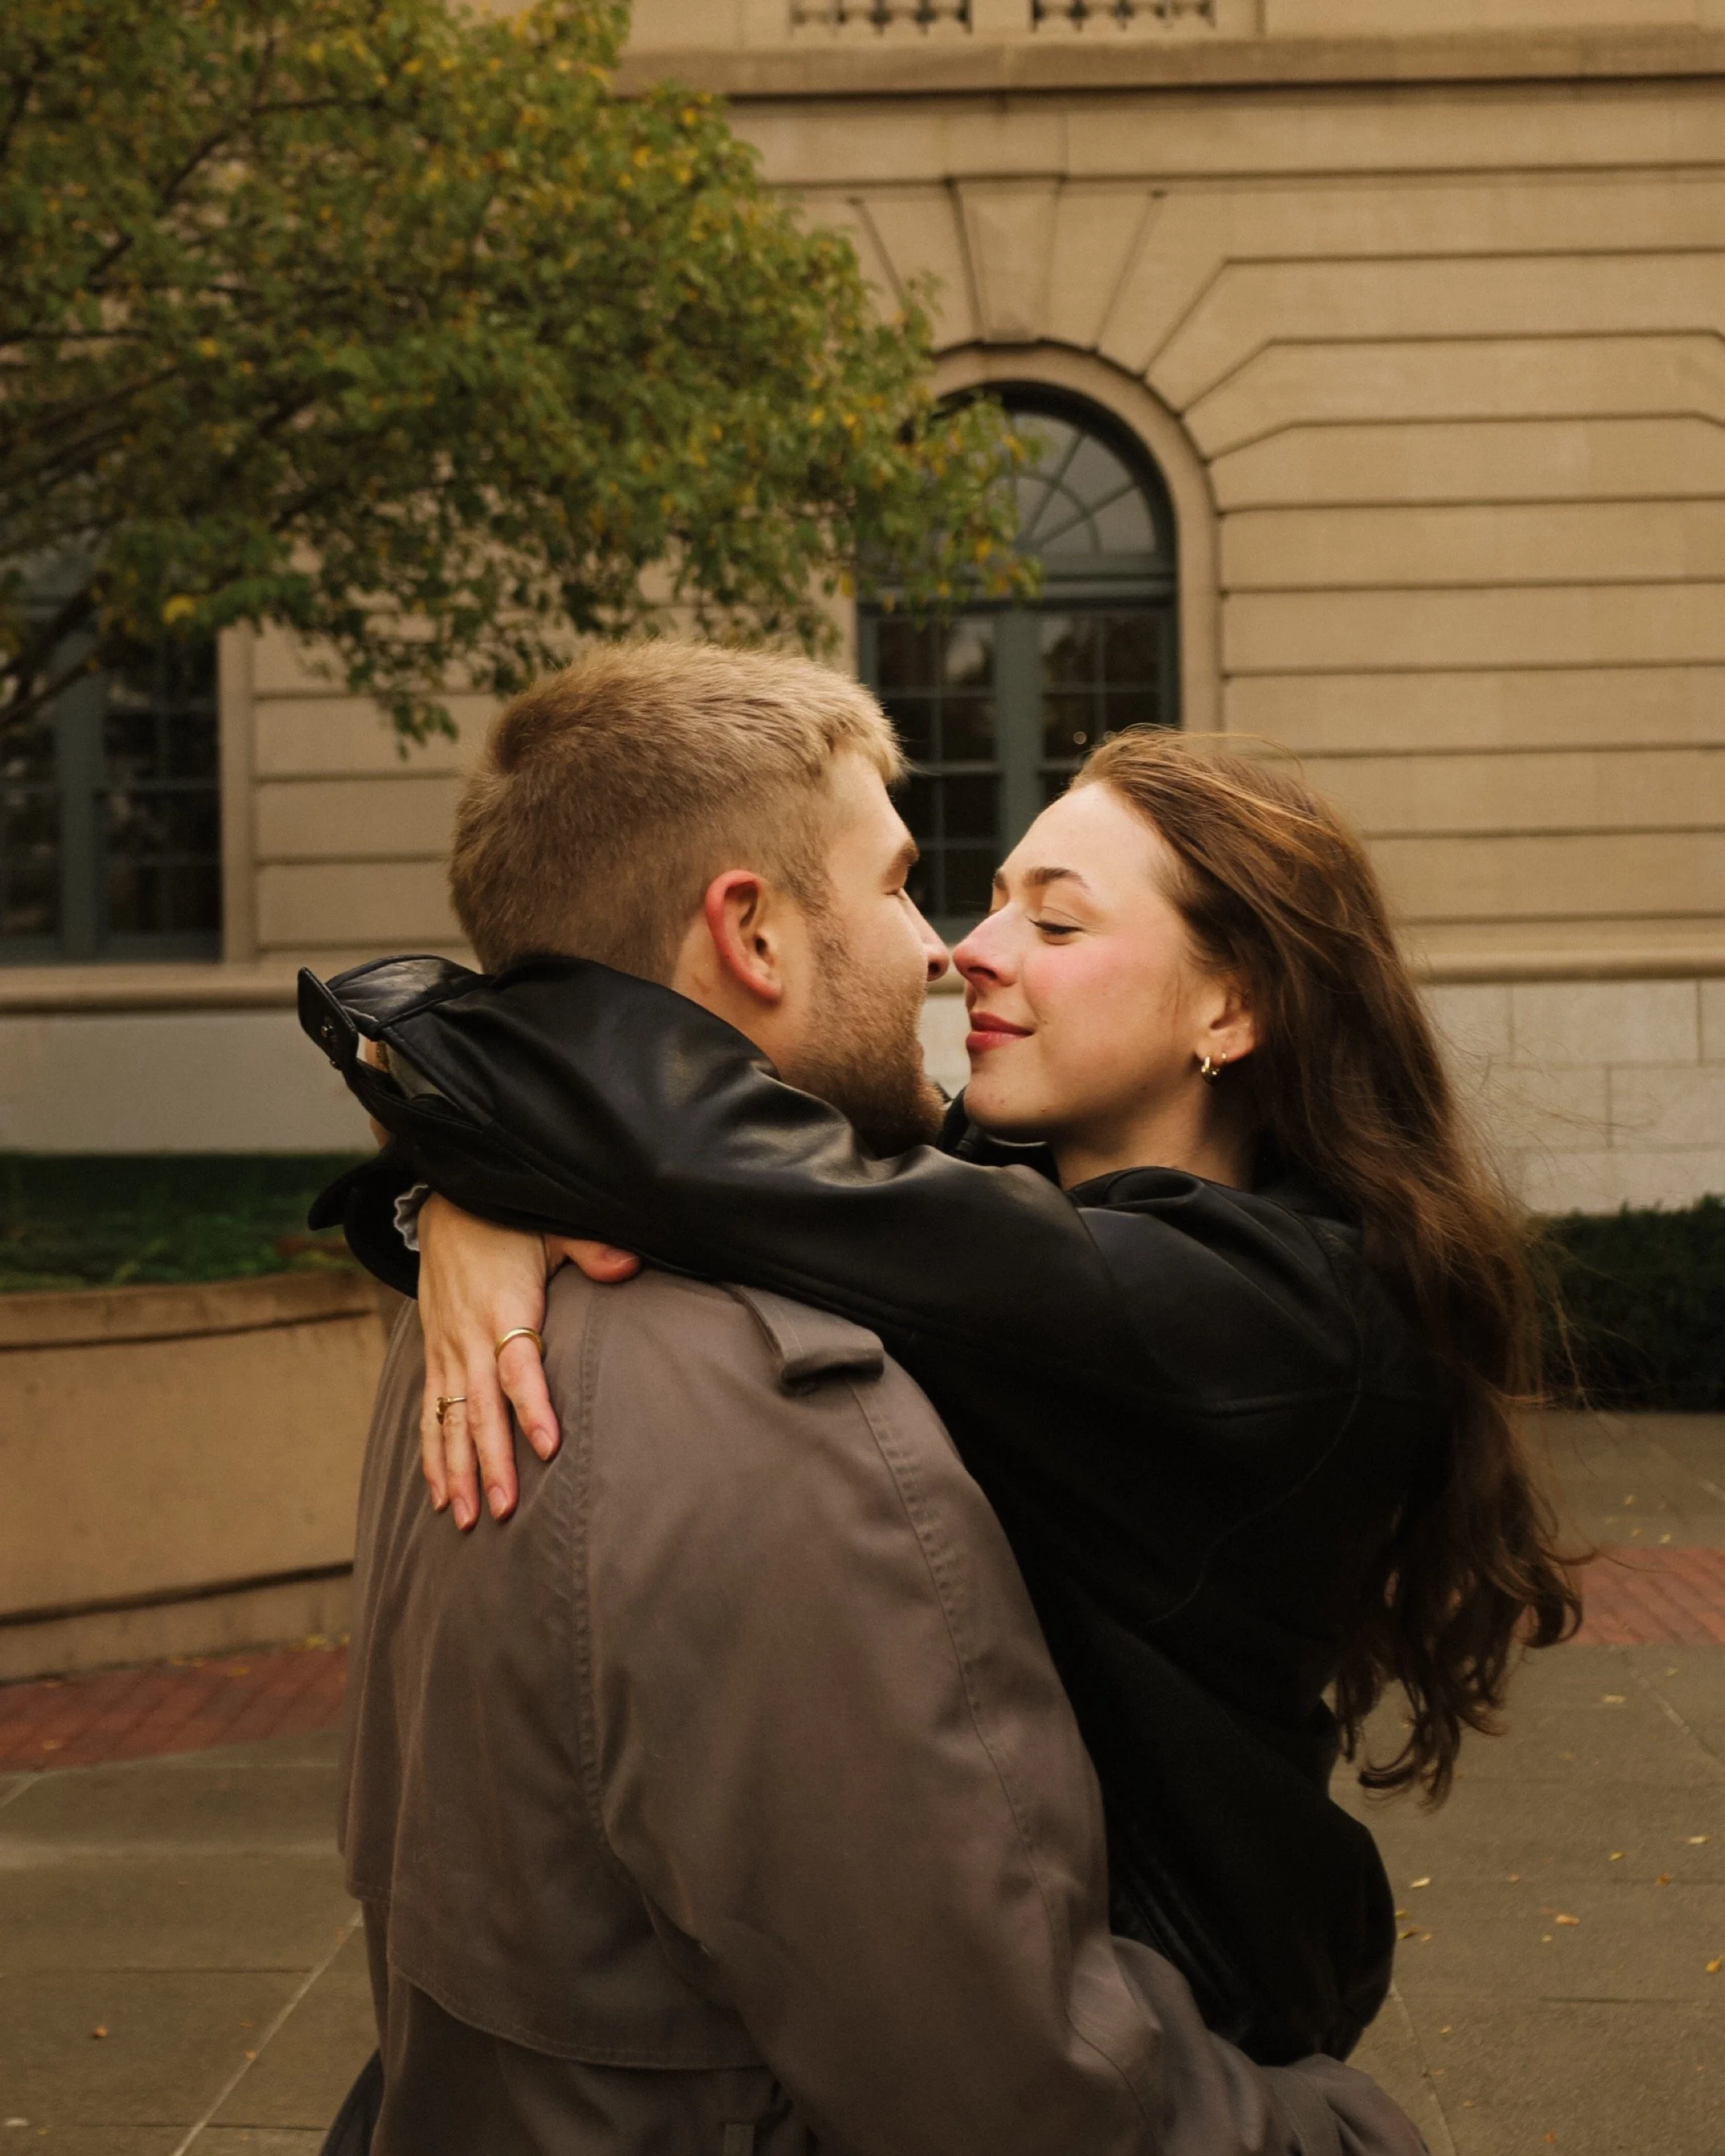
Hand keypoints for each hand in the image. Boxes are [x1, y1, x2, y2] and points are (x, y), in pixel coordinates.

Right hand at [416, 1195, 638, 1527]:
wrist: (445, 1203)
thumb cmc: (507, 1220)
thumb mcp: (552, 1225)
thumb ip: (591, 1248)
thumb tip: (630, 1264)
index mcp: (504, 1308)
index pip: (519, 1366)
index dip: (533, 1407)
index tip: (550, 1447)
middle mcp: (469, 1337)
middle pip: (481, 1409)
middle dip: (492, 1463)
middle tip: (505, 1510)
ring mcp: (447, 1350)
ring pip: (449, 1421)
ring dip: (456, 1471)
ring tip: (466, 1519)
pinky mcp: (434, 1355)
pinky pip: (429, 1412)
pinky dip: (431, 1454)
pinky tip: (438, 1495)